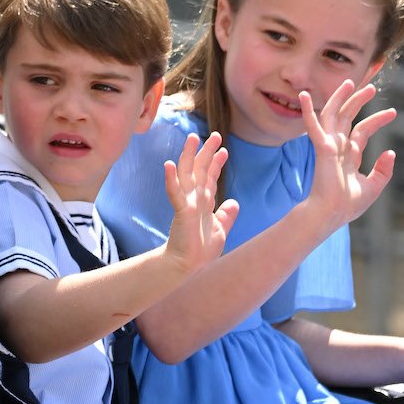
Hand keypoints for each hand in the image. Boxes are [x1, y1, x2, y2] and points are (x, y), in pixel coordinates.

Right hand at [162, 132, 239, 274]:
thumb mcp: (220, 230)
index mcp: (204, 203)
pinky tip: (169, 165)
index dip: (216, 163)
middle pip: (199, 170)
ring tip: (192, 138)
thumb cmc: (201, 251)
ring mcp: (187, 204)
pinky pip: (175, 193)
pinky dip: (171, 179)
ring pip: (187, 175)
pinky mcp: (181, 212)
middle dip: (206, 152)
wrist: (189, 268)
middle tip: (215, 135)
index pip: (209, 177)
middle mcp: (195, 199)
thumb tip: (234, 202)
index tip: (224, 150)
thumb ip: (226, 215)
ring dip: (188, 156)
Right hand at [300, 80, 396, 226]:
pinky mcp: (321, 147)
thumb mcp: (373, 186)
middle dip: (358, 102)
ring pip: (333, 115)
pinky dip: (308, 110)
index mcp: (348, 155)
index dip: (377, 120)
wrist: (332, 213)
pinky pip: (313, 125)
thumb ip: (383, 170)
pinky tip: (303, 96)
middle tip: (371, 88)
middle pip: (347, 118)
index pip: (362, 131)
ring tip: (350, 82)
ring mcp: (328, 146)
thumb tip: (391, 152)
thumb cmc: (348, 205)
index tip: (393, 112)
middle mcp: (337, 147)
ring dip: (340, 98)